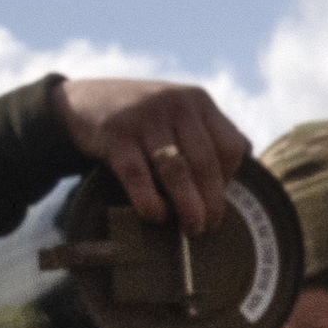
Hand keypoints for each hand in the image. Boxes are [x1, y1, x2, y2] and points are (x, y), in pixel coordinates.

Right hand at [59, 74, 256, 235]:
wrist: (83, 100)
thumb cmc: (142, 116)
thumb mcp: (178, 110)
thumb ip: (207, 131)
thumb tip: (243, 162)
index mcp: (199, 101)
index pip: (230, 146)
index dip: (229, 177)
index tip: (219, 197)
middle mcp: (176, 104)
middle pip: (205, 162)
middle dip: (211, 200)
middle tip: (210, 225)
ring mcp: (145, 118)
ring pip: (175, 169)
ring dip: (188, 205)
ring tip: (192, 228)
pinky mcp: (115, 134)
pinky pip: (137, 174)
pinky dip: (149, 199)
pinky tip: (156, 216)